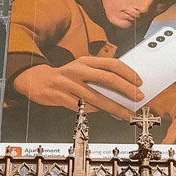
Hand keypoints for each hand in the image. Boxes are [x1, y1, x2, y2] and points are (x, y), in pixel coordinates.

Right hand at [14, 57, 141, 121]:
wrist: (37, 80)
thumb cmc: (65, 77)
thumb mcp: (81, 69)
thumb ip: (99, 76)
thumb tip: (123, 88)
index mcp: (85, 61)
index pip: (111, 64)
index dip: (127, 73)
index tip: (139, 82)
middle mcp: (77, 69)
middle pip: (107, 79)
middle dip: (125, 89)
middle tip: (138, 98)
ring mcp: (68, 83)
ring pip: (96, 97)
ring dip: (114, 107)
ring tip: (126, 113)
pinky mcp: (60, 96)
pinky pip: (82, 107)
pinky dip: (95, 111)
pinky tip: (105, 115)